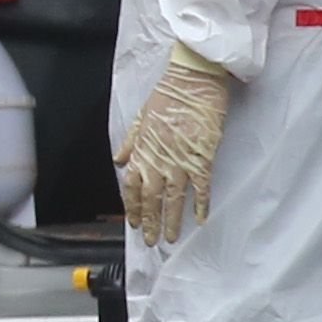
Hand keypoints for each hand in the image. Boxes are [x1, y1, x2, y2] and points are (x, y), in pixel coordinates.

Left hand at [116, 42, 233, 244]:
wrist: (193, 80)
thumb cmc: (168, 94)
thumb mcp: (141, 116)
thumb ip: (130, 141)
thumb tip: (119, 161)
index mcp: (142, 148)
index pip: (132, 185)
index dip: (132, 206)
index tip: (133, 222)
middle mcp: (158, 158)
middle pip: (151, 197)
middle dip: (148, 222)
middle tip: (149, 241)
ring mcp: (180, 159)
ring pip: (173, 198)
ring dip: (170, 221)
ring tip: (170, 238)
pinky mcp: (202, 156)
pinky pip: (200, 187)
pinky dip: (200, 204)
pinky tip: (199, 219)